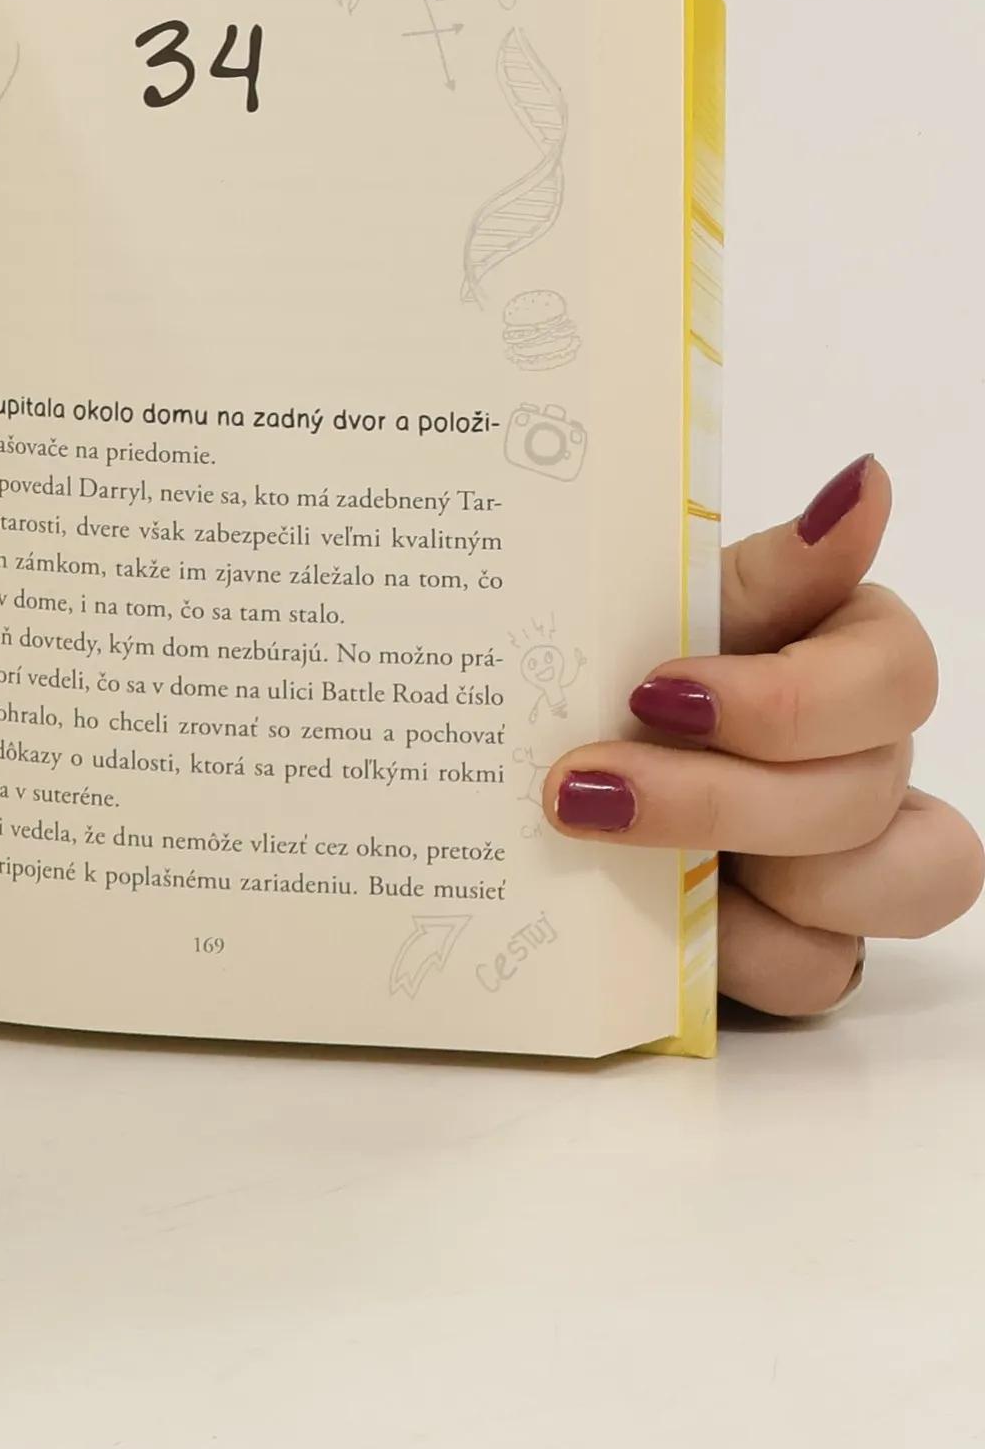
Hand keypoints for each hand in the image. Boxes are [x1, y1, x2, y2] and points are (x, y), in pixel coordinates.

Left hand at [545, 456, 982, 1014]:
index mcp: (848, 654)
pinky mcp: (812, 938)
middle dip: (714, 795)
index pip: (894, 674)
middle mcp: (869, 753)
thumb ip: (772, 565)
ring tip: (606, 844)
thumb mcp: (667, 605)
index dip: (784, 699)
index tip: (655, 688)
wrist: (554, 756)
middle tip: (583, 780)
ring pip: (887, 885)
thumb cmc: (622, 663)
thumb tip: (864, 482)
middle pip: (862, 788)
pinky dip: (738, 947)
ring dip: (741, 870)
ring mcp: (851, 853)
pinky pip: (818, 966)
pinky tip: (662, 917)